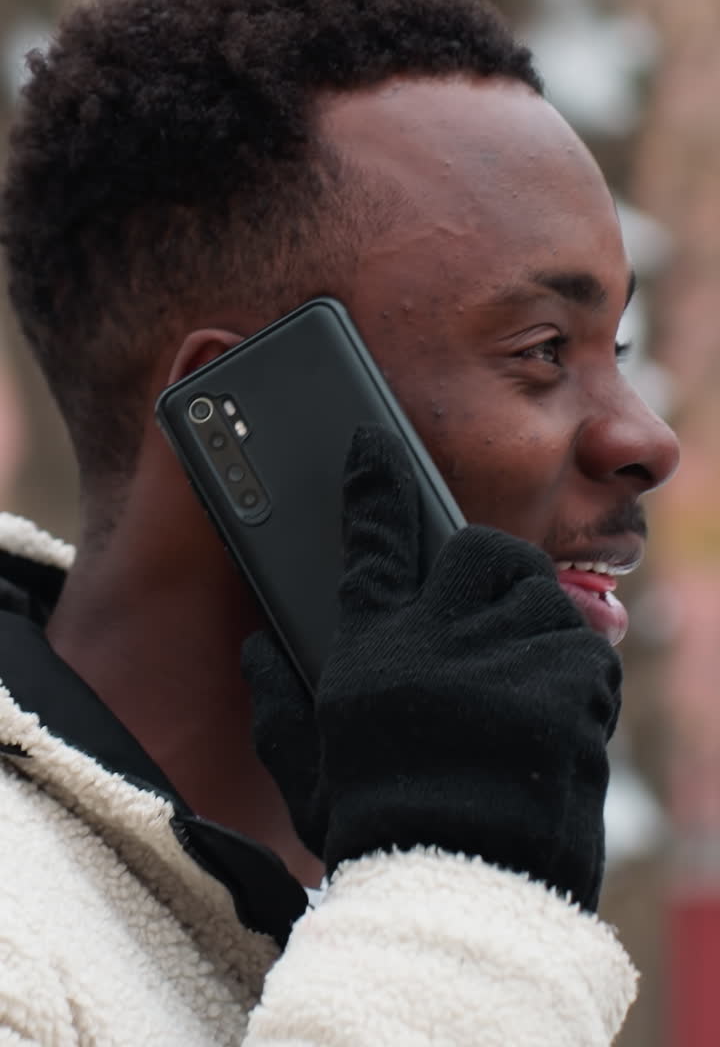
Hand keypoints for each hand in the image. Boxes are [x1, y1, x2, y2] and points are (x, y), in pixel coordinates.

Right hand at [241, 425, 621, 911]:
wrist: (462, 892)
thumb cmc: (380, 830)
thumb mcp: (307, 773)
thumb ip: (276, 703)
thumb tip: (254, 649)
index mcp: (373, 653)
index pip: (371, 541)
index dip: (372, 483)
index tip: (373, 443)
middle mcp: (438, 640)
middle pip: (472, 549)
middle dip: (479, 563)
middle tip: (484, 602)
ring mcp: (507, 657)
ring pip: (535, 588)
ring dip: (529, 619)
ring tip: (519, 667)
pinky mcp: (569, 681)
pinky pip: (583, 641)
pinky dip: (574, 667)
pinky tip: (555, 707)